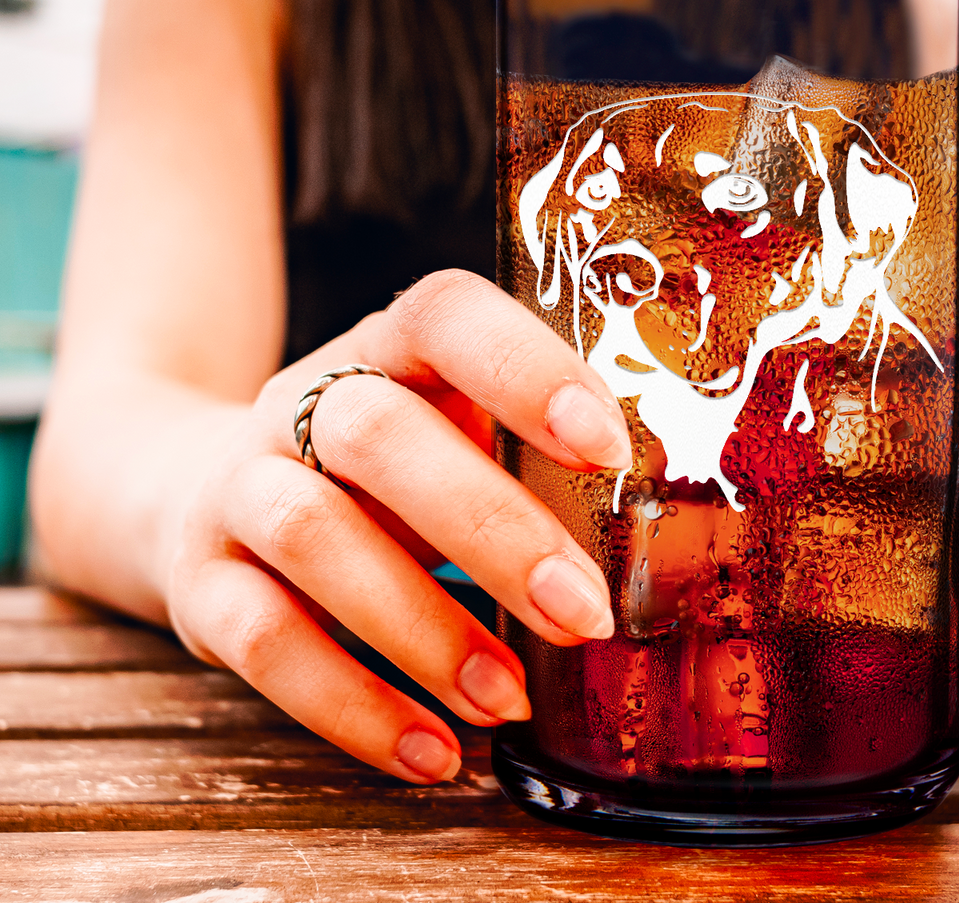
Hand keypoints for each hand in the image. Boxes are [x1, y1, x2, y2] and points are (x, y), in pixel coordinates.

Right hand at [163, 270, 630, 782]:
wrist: (196, 489)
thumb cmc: (377, 469)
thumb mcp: (445, 431)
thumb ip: (526, 458)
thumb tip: (652, 538)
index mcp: (387, 348)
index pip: (447, 317)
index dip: (526, 370)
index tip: (607, 450)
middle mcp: (300, 402)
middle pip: (378, 435)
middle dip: (493, 529)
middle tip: (582, 615)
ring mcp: (239, 486)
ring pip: (314, 535)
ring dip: (423, 629)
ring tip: (506, 698)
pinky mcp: (199, 581)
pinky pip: (263, 641)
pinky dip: (353, 707)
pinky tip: (434, 752)